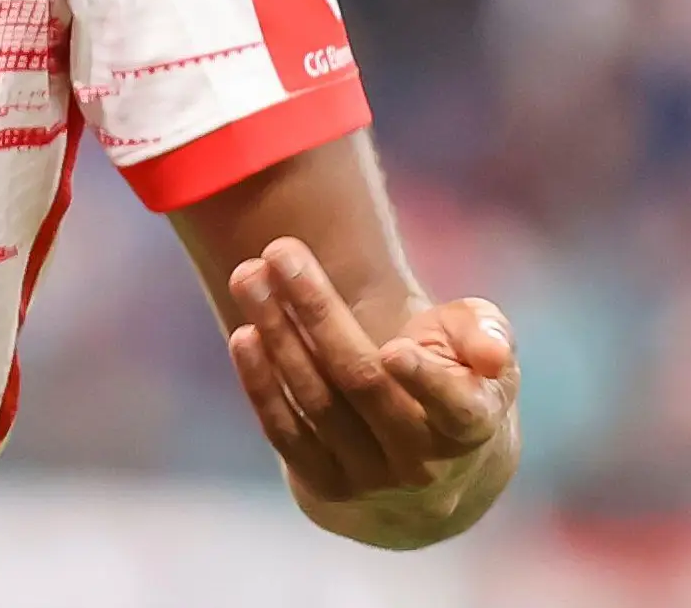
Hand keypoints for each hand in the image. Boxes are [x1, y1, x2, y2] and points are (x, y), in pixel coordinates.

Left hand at [225, 237, 517, 511]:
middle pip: (361, 382)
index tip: (393, 347)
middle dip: (317, 311)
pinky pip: (285, 434)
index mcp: (472, 427)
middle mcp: (422, 462)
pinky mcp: (326, 485)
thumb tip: (491, 356)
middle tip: (278, 250)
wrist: (430, 459)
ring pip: (316, 403)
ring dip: (276, 334)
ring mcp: (371, 479)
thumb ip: (488, 337)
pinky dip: (261, 384)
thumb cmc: (459, 377)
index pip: (454, 407)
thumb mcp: (487, 352)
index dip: (425, 381)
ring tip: (248, 276)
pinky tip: (245, 334)